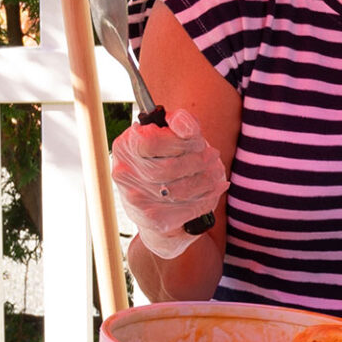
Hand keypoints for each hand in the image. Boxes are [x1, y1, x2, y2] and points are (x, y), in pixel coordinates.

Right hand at [110, 108, 226, 257]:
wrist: (159, 203)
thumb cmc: (168, 159)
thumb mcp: (173, 134)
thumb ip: (181, 122)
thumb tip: (186, 125)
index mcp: (126, 146)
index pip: (153, 142)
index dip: (182, 141)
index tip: (198, 141)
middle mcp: (124, 173)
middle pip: (169, 168)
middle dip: (199, 161)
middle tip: (213, 156)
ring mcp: (135, 199)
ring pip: (180, 190)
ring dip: (206, 180)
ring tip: (216, 172)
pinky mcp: (151, 219)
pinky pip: (186, 209)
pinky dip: (207, 199)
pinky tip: (214, 190)